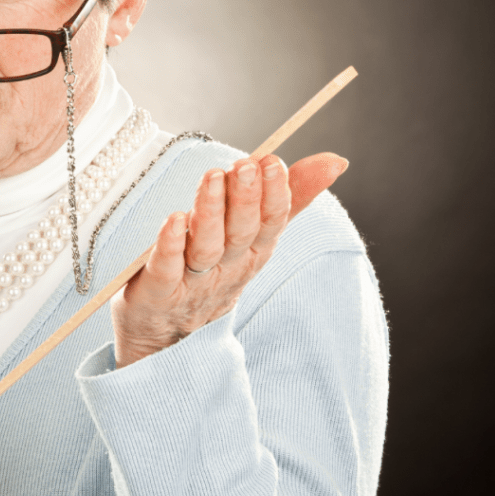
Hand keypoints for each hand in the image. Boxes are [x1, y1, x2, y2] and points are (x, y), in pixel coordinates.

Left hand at [110, 152, 348, 367]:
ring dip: (211, 212)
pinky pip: (166, 269)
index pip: (271, 223)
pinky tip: (172, 220)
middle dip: (246, 198)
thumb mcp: (254, 236)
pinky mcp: (158, 293)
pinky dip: (169, 245)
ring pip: (205, 248)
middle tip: (246, 165)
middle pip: (240, 233)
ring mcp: (192, 283)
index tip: (274, 161)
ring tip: (213, 178)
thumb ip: (291, 197)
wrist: (166, 335)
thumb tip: (336, 161)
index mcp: (252, 254)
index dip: (275, 194)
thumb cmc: (212, 274)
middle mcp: (226, 268)